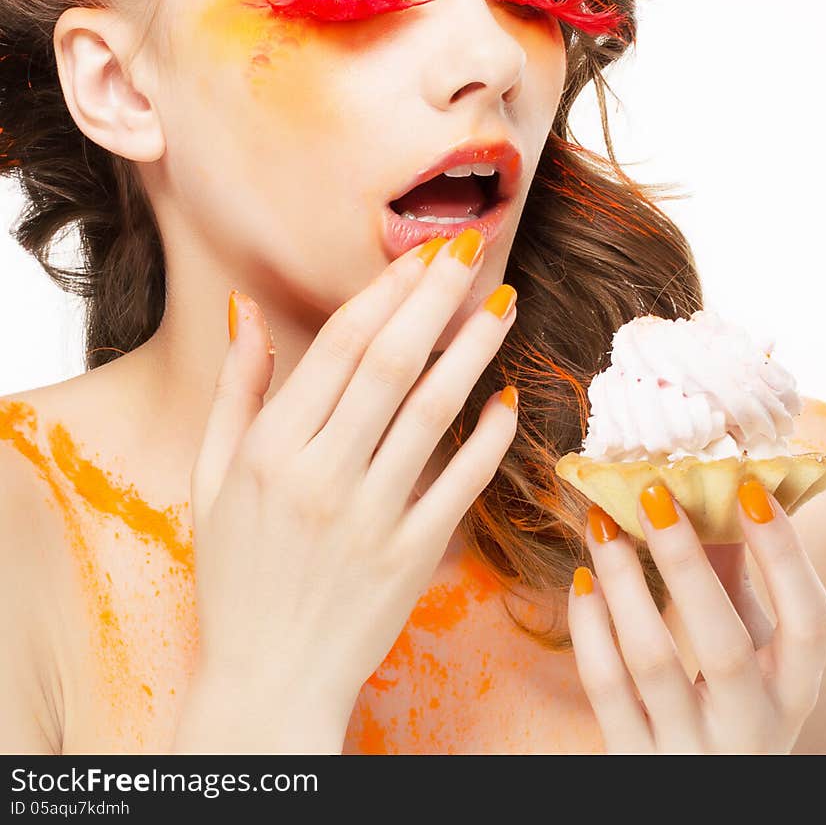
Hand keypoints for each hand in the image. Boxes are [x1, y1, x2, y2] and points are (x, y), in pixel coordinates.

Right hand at [174, 231, 518, 752]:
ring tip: (504, 306)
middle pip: (392, 364)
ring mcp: (370, 517)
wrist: (268, 680)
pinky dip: (490, 440)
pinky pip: (461, 484)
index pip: (340, 346)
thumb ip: (236, 391)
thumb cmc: (236, 574)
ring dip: (473, 352)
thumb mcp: (213, 479)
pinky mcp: (412, 557)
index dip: (388, 291)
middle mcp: (322, 475)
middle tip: (474, 249)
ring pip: (435, 413)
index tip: (423, 253)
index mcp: (272, 449)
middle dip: (437, 298)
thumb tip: (247, 310)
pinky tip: (509, 399)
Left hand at [567, 482, 825, 753]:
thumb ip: (737, 581)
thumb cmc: (732, 708)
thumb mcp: (754, 655)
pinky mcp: (634, 759)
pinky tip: (583, 581)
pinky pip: (605, 687)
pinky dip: (590, 628)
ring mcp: (690, 750)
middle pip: (724, 645)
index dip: (785, 555)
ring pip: (653, 661)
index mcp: (794, 691)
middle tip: (653, 493)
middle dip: (686, 563)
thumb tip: (714, 492)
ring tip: (602, 525)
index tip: (750, 487)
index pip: (810, 624)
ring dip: (624, 583)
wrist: (701, 801)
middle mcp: (751, 727)